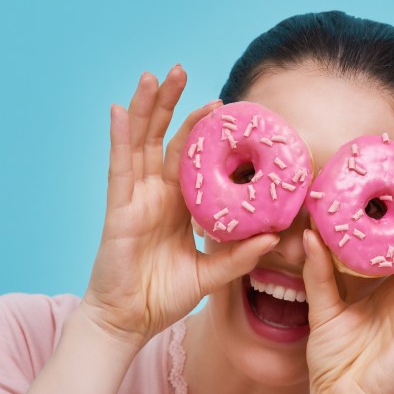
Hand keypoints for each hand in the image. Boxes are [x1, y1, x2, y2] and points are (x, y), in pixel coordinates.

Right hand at [81, 67, 278, 350]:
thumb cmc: (164, 297)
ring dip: (147, 108)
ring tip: (155, 75)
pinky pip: (119, 168)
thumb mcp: (211, 275)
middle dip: (173, 105)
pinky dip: (119, 138)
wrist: (130, 322)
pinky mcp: (119, 209)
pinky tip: (117, 109)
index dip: (203, 132)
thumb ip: (239, 256)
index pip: (192, 159)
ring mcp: (135, 198)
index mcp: (179, 205)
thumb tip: (275, 238)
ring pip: (141, 143)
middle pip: (164, 139)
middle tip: (183, 70)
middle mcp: (156, 194)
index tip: (224, 107)